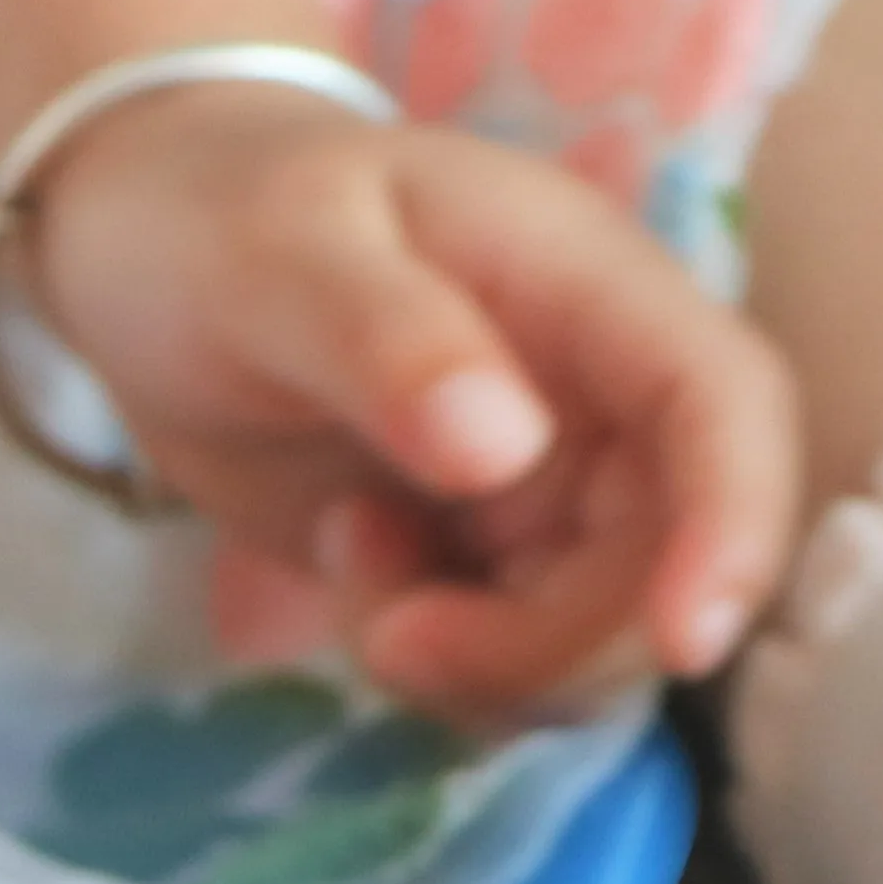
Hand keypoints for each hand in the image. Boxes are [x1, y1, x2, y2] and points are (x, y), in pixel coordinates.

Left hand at [23, 85, 799, 722]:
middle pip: (667, 566)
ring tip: (349, 554)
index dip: (734, 527)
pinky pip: (513, 665)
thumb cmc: (222, 218)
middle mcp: (602, 397)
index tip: (684, 643)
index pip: (725, 406)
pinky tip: (349, 561)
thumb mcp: (279, 257)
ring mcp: (557, 490)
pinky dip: (434, 662)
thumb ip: (387, 337)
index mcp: (589, 286)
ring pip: (594, 641)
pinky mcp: (495, 565)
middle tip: (391, 638)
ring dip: (477, 662)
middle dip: (546, 643)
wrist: (149, 256)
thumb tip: (504, 446)